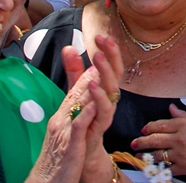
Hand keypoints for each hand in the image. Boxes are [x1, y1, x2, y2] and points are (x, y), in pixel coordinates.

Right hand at [28, 49, 95, 182]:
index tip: (101, 51)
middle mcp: (62, 118)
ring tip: (100, 70)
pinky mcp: (69, 146)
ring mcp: (65, 131)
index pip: (78, 87)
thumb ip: (73, 108)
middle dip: (92, 70)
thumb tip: (83, 88)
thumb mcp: (65, 129)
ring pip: (79, 104)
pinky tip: (95, 102)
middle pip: (79, 90)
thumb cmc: (57, 156)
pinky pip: (78, 126)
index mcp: (63, 114)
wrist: (44, 182)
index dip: (91, 68)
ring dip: (90, 86)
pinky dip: (86, 113)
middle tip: (102, 51)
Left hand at [72, 37, 124, 178]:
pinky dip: (99, 97)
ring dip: (106, 73)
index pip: (112, 64)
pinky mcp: (101, 125)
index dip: (109, 49)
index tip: (100, 35)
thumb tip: (68, 47)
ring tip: (97, 58)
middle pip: (117, 73)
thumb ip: (74, 70)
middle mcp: (110, 97)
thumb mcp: (77, 90)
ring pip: (113, 89)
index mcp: (106, 87)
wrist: (84, 149)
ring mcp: (107, 111)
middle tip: (103, 40)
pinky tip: (92, 85)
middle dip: (111, 55)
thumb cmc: (84, 117)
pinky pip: (103, 110)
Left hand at [131, 104, 185, 176]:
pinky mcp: (185, 167)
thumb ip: (183, 115)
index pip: (159, 125)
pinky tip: (155, 166)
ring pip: (158, 155)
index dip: (149, 127)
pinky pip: (168, 168)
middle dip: (141, 142)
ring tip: (141, 155)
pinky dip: (161, 167)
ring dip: (147, 156)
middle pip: (155, 139)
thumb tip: (171, 108)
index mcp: (183, 124)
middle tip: (134, 143)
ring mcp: (181, 154)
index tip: (143, 130)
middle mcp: (180, 138)